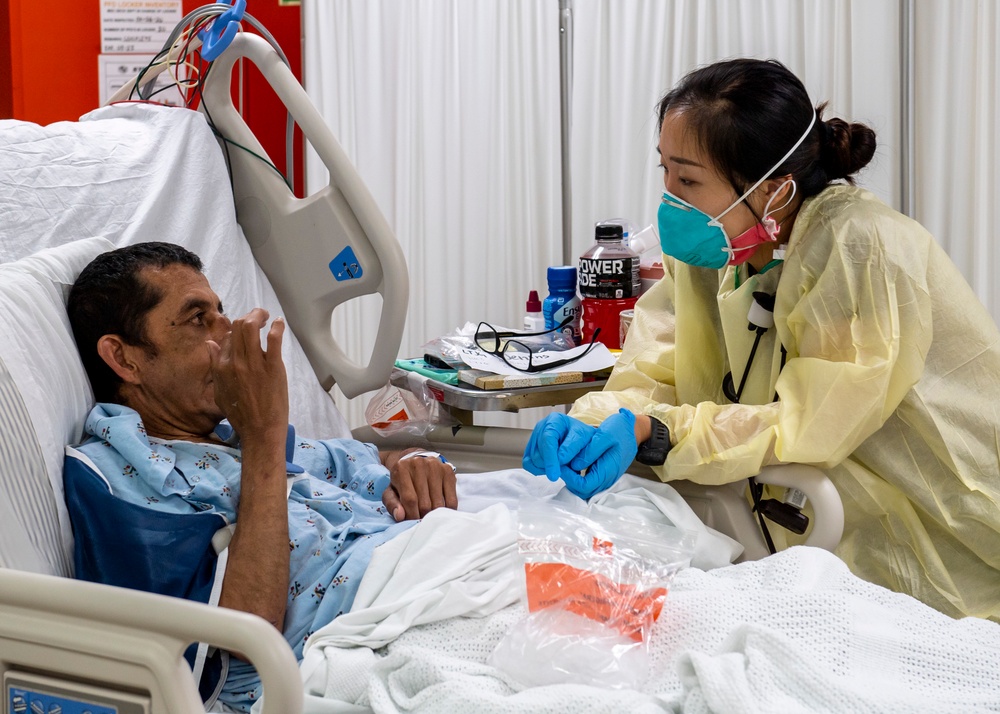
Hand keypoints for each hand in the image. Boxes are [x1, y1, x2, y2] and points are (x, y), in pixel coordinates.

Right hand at [207, 308, 288, 442]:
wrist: (260, 431)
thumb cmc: (241, 415)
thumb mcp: (219, 391)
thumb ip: (215, 366)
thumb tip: (210, 344)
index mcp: (221, 368)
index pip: (227, 338)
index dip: (237, 332)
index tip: (246, 334)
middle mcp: (235, 362)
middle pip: (238, 326)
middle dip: (248, 316)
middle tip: (258, 317)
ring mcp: (254, 363)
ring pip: (250, 327)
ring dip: (259, 316)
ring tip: (265, 317)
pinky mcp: (273, 367)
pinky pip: (273, 339)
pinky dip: (276, 327)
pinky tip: (278, 323)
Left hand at [382, 450, 457, 520]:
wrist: (414, 462)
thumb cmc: (402, 480)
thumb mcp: (390, 491)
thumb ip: (392, 504)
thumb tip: (400, 516)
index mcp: (402, 469)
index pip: (410, 499)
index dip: (412, 515)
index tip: (413, 522)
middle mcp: (419, 464)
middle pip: (425, 502)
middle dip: (422, 516)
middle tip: (420, 519)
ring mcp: (435, 466)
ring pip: (438, 502)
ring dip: (434, 514)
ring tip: (429, 515)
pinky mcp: (448, 471)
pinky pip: (451, 499)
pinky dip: (447, 510)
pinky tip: (440, 511)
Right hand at [522, 413, 596, 481]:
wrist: (580, 437)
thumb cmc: (583, 437)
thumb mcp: (585, 438)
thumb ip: (572, 448)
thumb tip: (559, 459)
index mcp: (555, 420)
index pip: (548, 440)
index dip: (550, 459)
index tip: (554, 476)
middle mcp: (541, 426)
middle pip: (538, 453)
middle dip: (550, 465)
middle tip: (565, 468)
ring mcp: (534, 437)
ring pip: (533, 460)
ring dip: (546, 467)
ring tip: (561, 465)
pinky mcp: (530, 448)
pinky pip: (528, 463)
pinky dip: (538, 469)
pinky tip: (550, 468)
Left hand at [563, 409, 637, 499]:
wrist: (633, 430)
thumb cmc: (619, 430)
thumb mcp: (605, 435)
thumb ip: (590, 451)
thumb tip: (575, 465)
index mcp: (608, 470)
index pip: (584, 486)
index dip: (569, 478)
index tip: (561, 463)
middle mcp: (607, 479)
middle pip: (583, 491)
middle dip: (569, 480)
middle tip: (560, 464)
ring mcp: (606, 478)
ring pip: (585, 489)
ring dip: (572, 479)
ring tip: (565, 463)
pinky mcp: (604, 475)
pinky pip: (588, 482)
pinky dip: (578, 477)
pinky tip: (572, 464)